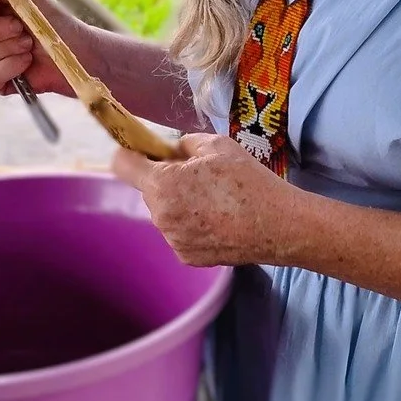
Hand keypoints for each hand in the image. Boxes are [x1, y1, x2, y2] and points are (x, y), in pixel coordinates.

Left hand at [112, 132, 294, 266]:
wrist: (278, 225)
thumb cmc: (249, 181)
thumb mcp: (217, 145)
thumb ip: (184, 144)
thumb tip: (172, 150)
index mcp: (162, 184)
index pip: (122, 164)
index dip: (130, 153)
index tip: (142, 151)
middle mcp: (160, 215)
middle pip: (149, 190)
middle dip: (166, 180)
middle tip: (198, 176)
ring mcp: (173, 239)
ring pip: (166, 213)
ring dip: (180, 204)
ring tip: (215, 200)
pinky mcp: (187, 257)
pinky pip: (180, 233)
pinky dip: (193, 226)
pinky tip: (219, 220)